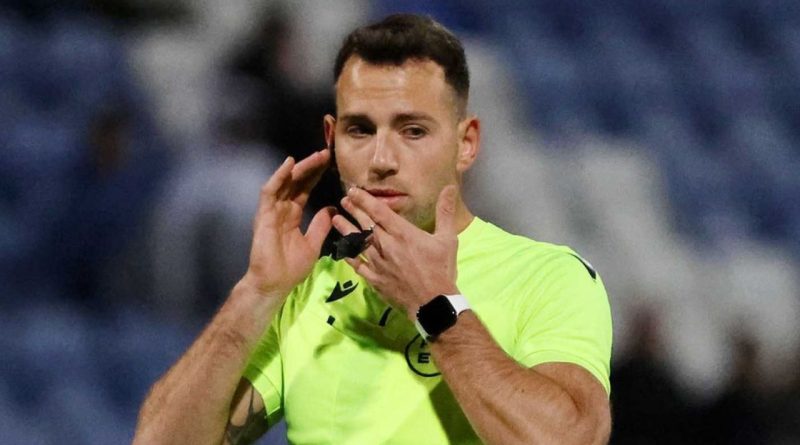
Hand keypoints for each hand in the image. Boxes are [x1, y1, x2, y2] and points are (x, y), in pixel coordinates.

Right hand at [241, 149, 334, 296]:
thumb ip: (320, 226)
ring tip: (317, 156)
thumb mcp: (313, 244)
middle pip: (296, 182)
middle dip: (311, 167)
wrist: (274, 284)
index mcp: (292, 216)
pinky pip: (270, 191)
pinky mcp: (263, 215)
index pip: (304, 190)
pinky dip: (279, 176)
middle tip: (326, 153)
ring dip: (300, 168)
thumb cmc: (291, 268)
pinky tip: (290, 164)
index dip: (316, 176)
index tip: (330, 164)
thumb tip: (332, 208)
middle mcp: (281, 210)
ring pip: (285, 182)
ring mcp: (271, 211)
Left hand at [332, 185, 459, 319]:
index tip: (353, 190)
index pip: (379, 211)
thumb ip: (445, 212)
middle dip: (353, 210)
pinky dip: (348, 256)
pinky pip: (357, 264)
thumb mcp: (447, 239)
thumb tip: (449, 188)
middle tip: (344, 200)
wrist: (432, 303)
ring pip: (357, 242)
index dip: (364, 199)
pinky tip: (341, 249)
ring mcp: (377, 262)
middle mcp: (386, 245)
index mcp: (402, 233)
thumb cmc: (441, 270)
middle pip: (365, 224)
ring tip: (336, 219)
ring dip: (345, 229)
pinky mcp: (374, 278)